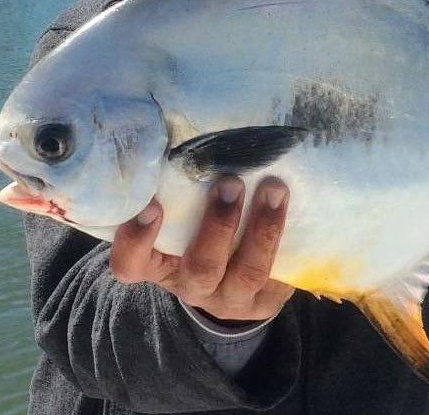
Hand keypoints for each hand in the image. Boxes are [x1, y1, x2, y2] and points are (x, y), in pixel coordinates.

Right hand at [110, 175, 293, 321]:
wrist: (238, 283)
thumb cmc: (198, 235)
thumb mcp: (179, 220)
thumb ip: (177, 191)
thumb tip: (182, 132)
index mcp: (159, 267)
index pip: (131, 265)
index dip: (137, 240)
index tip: (152, 204)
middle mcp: (192, 286)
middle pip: (201, 268)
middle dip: (218, 225)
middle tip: (230, 181)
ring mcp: (233, 297)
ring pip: (248, 272)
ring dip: (263, 228)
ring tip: (274, 189)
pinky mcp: (268, 298)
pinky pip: (282, 274)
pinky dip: (288, 240)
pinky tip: (297, 211)